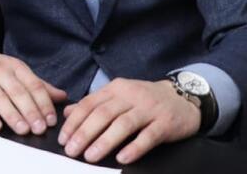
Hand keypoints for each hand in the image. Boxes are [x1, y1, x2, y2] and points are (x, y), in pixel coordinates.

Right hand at [0, 48, 67, 135]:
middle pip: (18, 92)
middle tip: (40, 128)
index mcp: (16, 67)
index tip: (51, 120)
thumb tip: (62, 96)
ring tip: (23, 129)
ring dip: (12, 115)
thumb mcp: (17, 72)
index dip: (43, 103)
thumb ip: (39, 85)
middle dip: (30, 111)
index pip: (33, 85)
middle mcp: (0, 72)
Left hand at [58, 78, 199, 164]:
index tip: (63, 138)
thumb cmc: (146, 100)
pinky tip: (122, 159)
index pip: (90, 103)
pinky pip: (148, 136)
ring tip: (90, 156)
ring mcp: (149, 109)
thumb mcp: (119, 95)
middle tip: (72, 150)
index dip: (75, 121)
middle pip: (104, 114)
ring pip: (123, 124)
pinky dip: (134, 147)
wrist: (183, 97)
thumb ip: (94, 103)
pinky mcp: (165, 123)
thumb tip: (67, 113)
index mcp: (117, 89)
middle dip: (85, 133)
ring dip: (105, 141)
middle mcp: (131, 96)